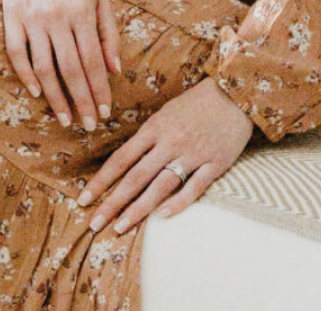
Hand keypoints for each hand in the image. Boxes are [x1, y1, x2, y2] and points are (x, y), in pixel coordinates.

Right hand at [1, 0, 121, 130]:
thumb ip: (109, 34)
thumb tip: (114, 71)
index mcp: (81, 11)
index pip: (92, 60)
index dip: (99, 89)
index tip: (105, 112)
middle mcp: (56, 16)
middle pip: (70, 68)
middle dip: (81, 100)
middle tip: (87, 125)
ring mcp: (31, 17)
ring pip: (43, 66)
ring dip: (55, 96)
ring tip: (65, 118)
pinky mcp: (11, 17)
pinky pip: (16, 53)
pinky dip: (26, 75)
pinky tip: (38, 93)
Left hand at [79, 78, 252, 234]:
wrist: (237, 93)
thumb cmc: (197, 103)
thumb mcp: (166, 112)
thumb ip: (148, 137)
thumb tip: (125, 161)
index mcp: (155, 127)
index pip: (121, 158)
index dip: (101, 180)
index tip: (84, 198)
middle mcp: (171, 142)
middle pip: (136, 177)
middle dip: (112, 202)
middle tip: (94, 223)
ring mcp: (193, 154)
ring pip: (160, 186)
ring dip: (138, 209)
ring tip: (120, 226)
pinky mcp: (215, 163)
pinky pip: (194, 187)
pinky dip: (178, 203)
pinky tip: (161, 218)